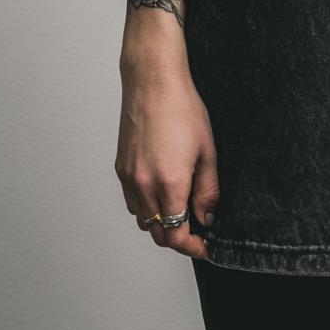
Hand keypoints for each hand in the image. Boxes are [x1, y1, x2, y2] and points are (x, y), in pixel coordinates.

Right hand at [115, 59, 219, 259]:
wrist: (153, 82)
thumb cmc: (182, 109)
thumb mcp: (207, 150)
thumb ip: (208, 190)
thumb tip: (208, 217)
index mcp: (169, 183)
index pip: (176, 235)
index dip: (192, 247)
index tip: (205, 246)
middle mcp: (144, 186)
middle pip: (158, 234)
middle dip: (179, 238)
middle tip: (198, 231)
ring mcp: (129, 178)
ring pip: (143, 220)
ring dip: (162, 224)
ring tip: (182, 209)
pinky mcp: (120, 169)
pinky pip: (132, 202)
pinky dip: (147, 208)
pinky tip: (162, 193)